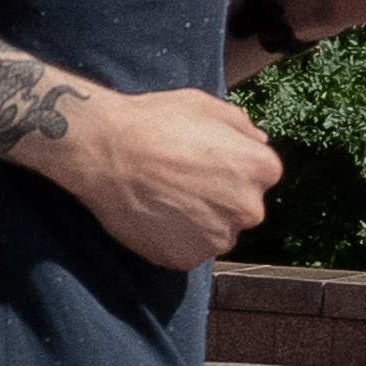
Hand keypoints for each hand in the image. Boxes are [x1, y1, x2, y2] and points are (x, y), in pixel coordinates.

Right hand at [56, 87, 281, 268]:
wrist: (104, 151)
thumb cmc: (154, 121)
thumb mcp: (205, 105)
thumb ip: (240, 125)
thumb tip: (258, 141)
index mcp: (261, 168)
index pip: (259, 174)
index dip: (228, 165)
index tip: (201, 160)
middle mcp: (248, 209)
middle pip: (240, 207)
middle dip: (218, 197)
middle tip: (179, 180)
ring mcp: (217, 238)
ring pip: (214, 233)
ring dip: (196, 221)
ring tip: (163, 198)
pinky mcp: (186, 259)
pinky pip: (186, 250)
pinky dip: (172, 239)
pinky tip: (153, 215)